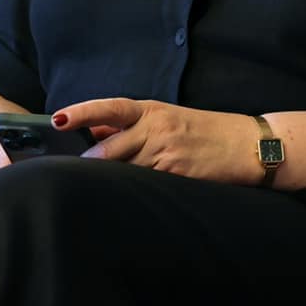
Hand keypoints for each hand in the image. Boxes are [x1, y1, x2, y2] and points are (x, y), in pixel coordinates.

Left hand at [54, 98, 258, 183]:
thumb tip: (95, 131)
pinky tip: (128, 197)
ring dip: (106, 181)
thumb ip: (133, 126)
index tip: (57, 119)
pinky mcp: (176, 174)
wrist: (248, 145)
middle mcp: (157, 128)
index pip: (110, 108)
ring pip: (122, 170)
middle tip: (69, 173)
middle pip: (108, 149)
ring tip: (91, 191)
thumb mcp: (169, 119)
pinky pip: (143, 185)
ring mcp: (166, 153)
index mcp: (153, 110)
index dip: (81, 113)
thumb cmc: (207, 132)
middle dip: (88, 164)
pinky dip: (130, 190)